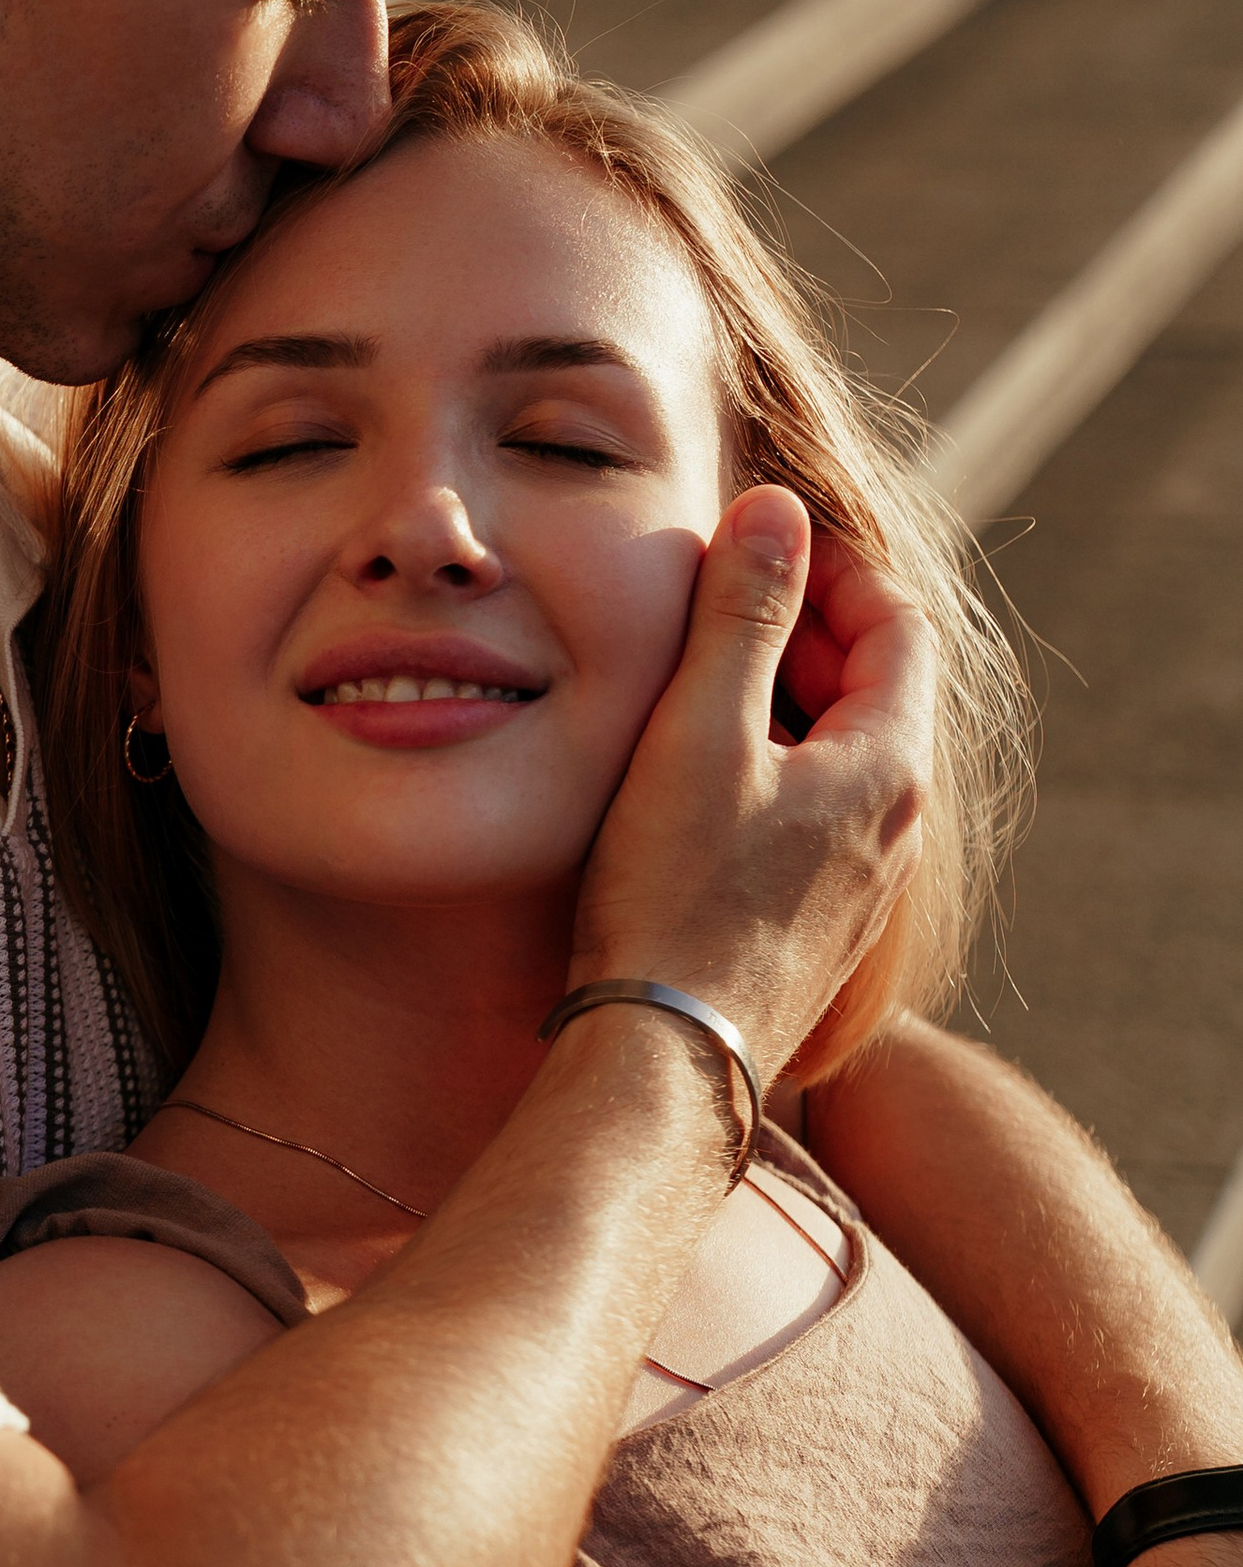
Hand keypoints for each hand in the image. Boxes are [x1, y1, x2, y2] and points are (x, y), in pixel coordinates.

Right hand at [571, 494, 934, 1081]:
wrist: (667, 1058)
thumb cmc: (675, 895)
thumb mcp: (699, 732)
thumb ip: (742, 613)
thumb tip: (780, 509)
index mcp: (889, 764)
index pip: (897, 623)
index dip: (834, 566)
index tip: (762, 538)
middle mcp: (898, 824)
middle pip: (878, 687)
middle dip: (804, 627)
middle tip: (718, 598)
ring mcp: (867, 880)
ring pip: (845, 752)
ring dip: (784, 699)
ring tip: (697, 682)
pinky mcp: (824, 922)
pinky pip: (820, 812)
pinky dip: (774, 766)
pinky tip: (697, 779)